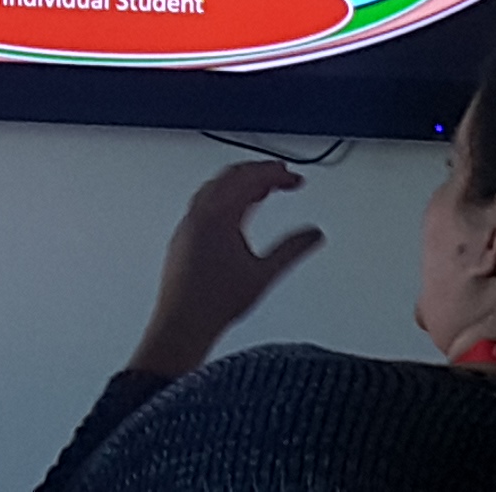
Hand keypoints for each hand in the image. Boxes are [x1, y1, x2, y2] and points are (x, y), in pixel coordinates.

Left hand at [127, 160, 324, 377]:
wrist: (182, 324)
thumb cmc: (215, 303)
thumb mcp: (264, 275)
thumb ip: (292, 250)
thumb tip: (314, 234)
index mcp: (218, 216)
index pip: (250, 179)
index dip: (277, 174)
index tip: (295, 178)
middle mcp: (199, 215)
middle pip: (231, 176)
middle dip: (259, 172)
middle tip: (281, 175)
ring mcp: (187, 225)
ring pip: (214, 188)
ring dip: (240, 182)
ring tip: (262, 190)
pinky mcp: (182, 237)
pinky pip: (203, 202)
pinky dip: (224, 196)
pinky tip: (235, 213)